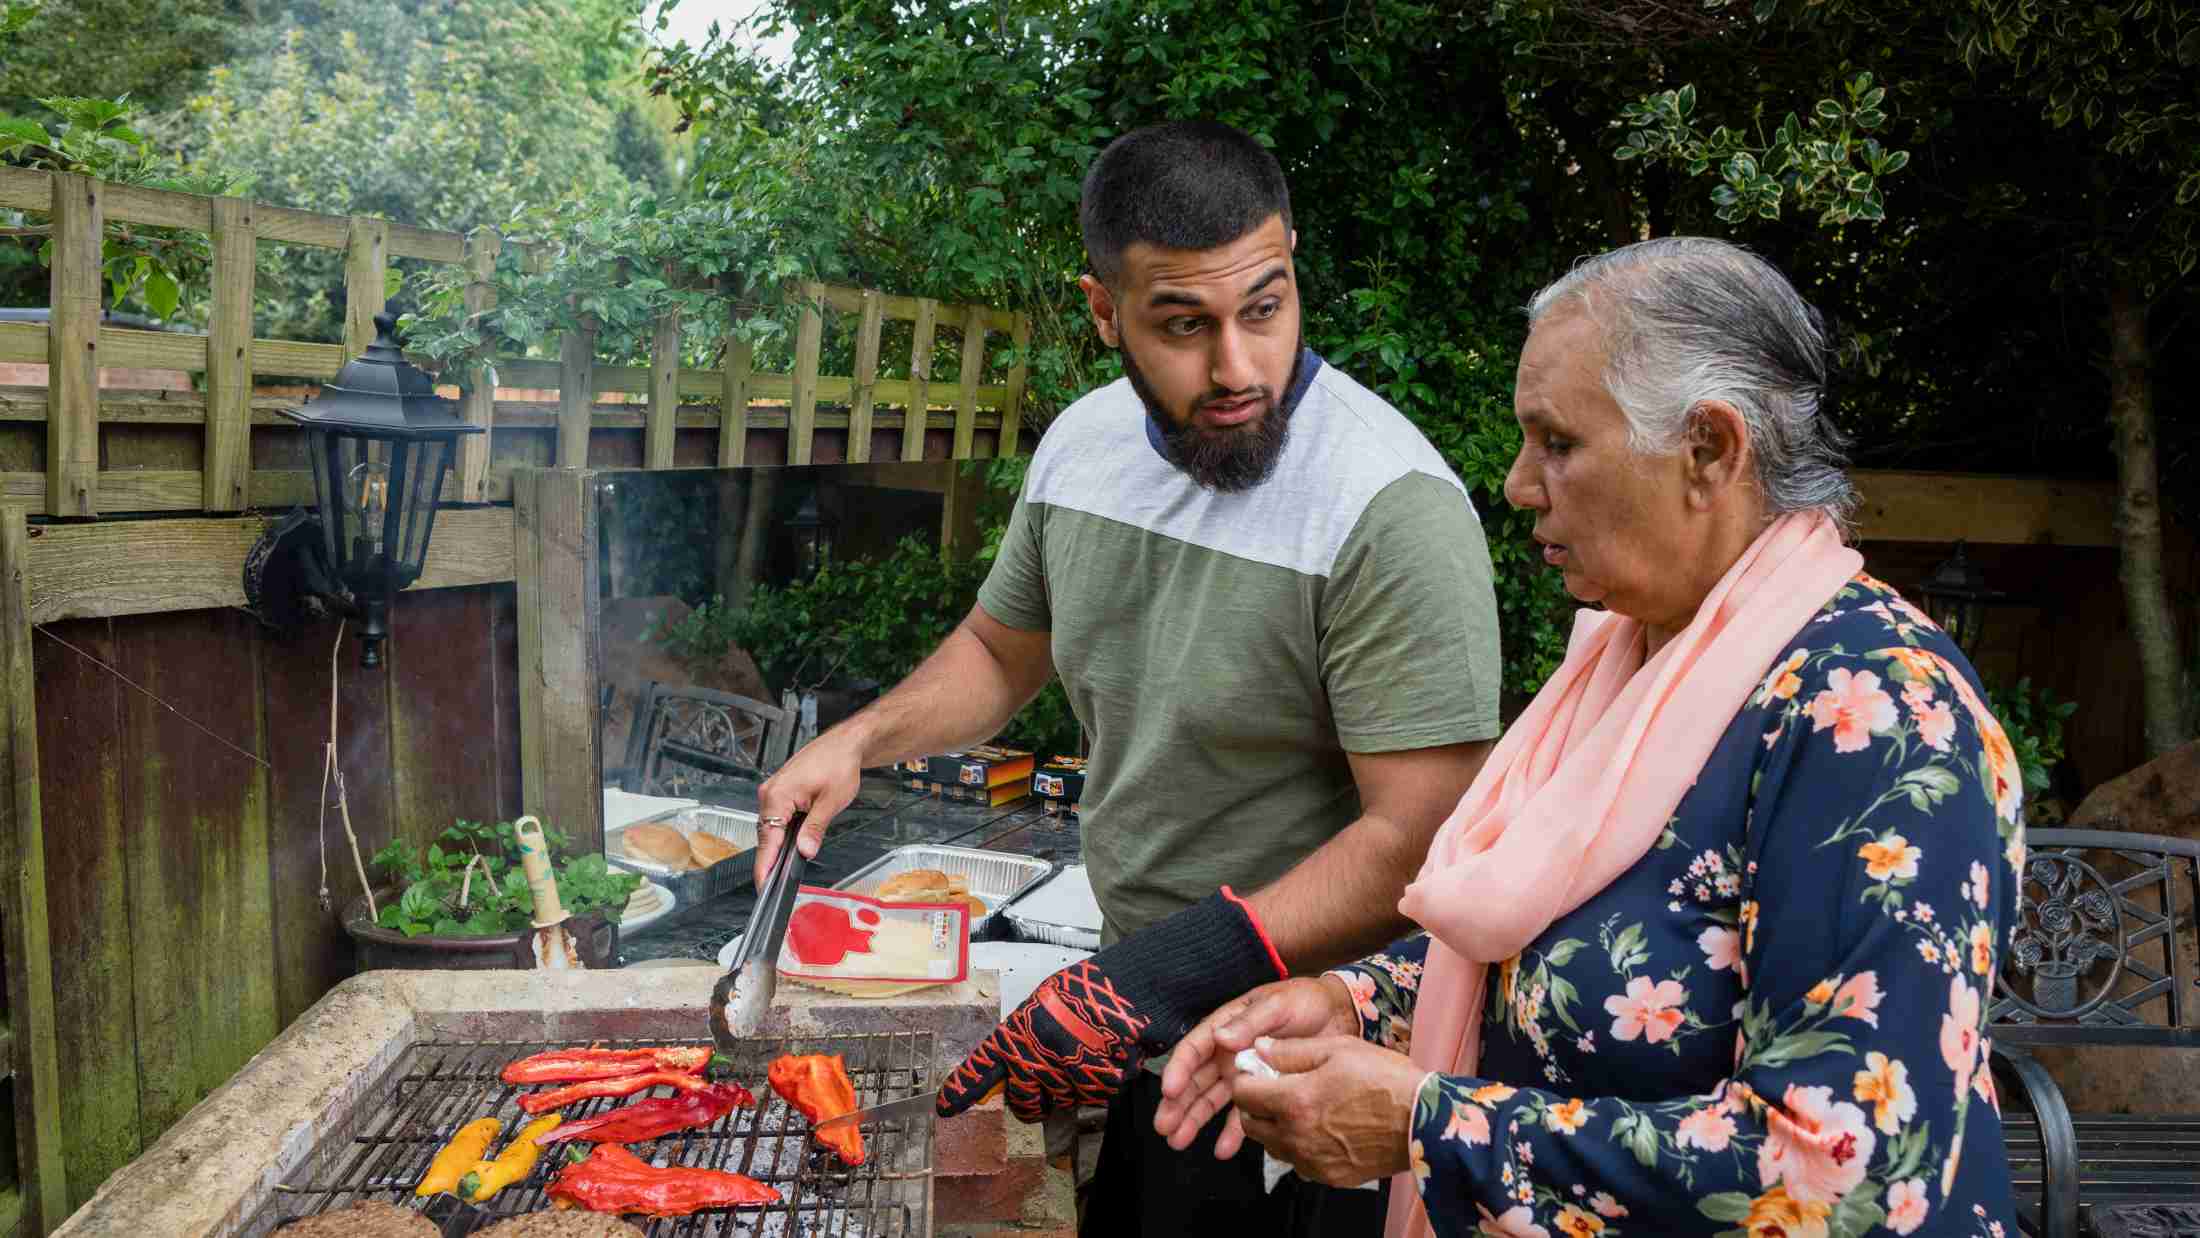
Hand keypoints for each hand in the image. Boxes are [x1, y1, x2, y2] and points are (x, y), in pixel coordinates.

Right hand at [753, 726, 866, 885]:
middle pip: (766, 836)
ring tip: (786, 866)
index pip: (767, 841)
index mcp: (777, 796)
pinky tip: (793, 842)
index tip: (763, 886)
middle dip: (772, 860)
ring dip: (779, 845)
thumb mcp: (831, 802)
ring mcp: (773, 792)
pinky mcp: (780, 792)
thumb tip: (805, 851)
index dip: (765, 867)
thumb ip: (815, 829)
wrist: (844, 744)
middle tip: (777, 884)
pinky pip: (776, 818)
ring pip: (771, 828)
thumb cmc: (838, 764)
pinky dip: (784, 832)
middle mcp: (769, 793)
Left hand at [938, 888, 1287, 1121]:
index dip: (964, 1089)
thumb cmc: (1094, 987)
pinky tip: (1109, 1054)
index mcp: (1019, 1029)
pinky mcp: (1096, 1084)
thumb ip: (1030, 1030)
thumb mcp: (1050, 1000)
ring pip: (1061, 1100)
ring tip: (1089, 1051)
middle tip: (1049, 1081)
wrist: (1137, 986)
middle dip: (1033, 1100)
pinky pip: (1093, 1094)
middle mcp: (1036, 1055)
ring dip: (1073, 1085)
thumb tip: (1017, 1057)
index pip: (984, 1065)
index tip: (948, 1106)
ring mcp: (1067, 1073)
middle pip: (1024, 1102)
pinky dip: (1102, 1080)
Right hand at [1155, 976, 1357, 1156]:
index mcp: (1226, 1026)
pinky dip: (1231, 1133)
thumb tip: (1221, 1038)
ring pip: (1211, 1100)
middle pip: (1196, 1080)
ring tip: (1178, 1142)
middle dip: (1178, 1104)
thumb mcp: (1278, 1005)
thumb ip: (1250, 1022)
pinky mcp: (1261, 1091)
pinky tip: (1222, 1150)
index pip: (1195, 1049)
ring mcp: (1243, 1074)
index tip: (1170, 1091)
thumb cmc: (1304, 1001)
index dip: (1179, 1069)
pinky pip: (1242, 1115)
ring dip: (1194, 1120)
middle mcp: (1228, 1052)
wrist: (1337, 1016)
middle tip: (1164, 1127)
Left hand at [1229, 1035, 1423, 1188]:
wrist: (1423, 1121)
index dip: (1246, 1077)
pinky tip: (1319, 1127)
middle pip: (1250, 1123)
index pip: (1243, 1094)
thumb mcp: (1338, 1050)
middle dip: (1254, 1104)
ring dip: (1274, 1126)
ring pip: (1271, 1145)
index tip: (1257, 1070)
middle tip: (1274, 1088)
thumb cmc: (1385, 1080)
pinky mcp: (1329, 1176)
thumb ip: (1291, 1051)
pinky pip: (1297, 1162)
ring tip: (1299, 1107)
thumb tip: (1259, 1048)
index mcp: (1295, 1102)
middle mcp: (1297, 1137)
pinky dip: (1297, 1145)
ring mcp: (1312, 1161)